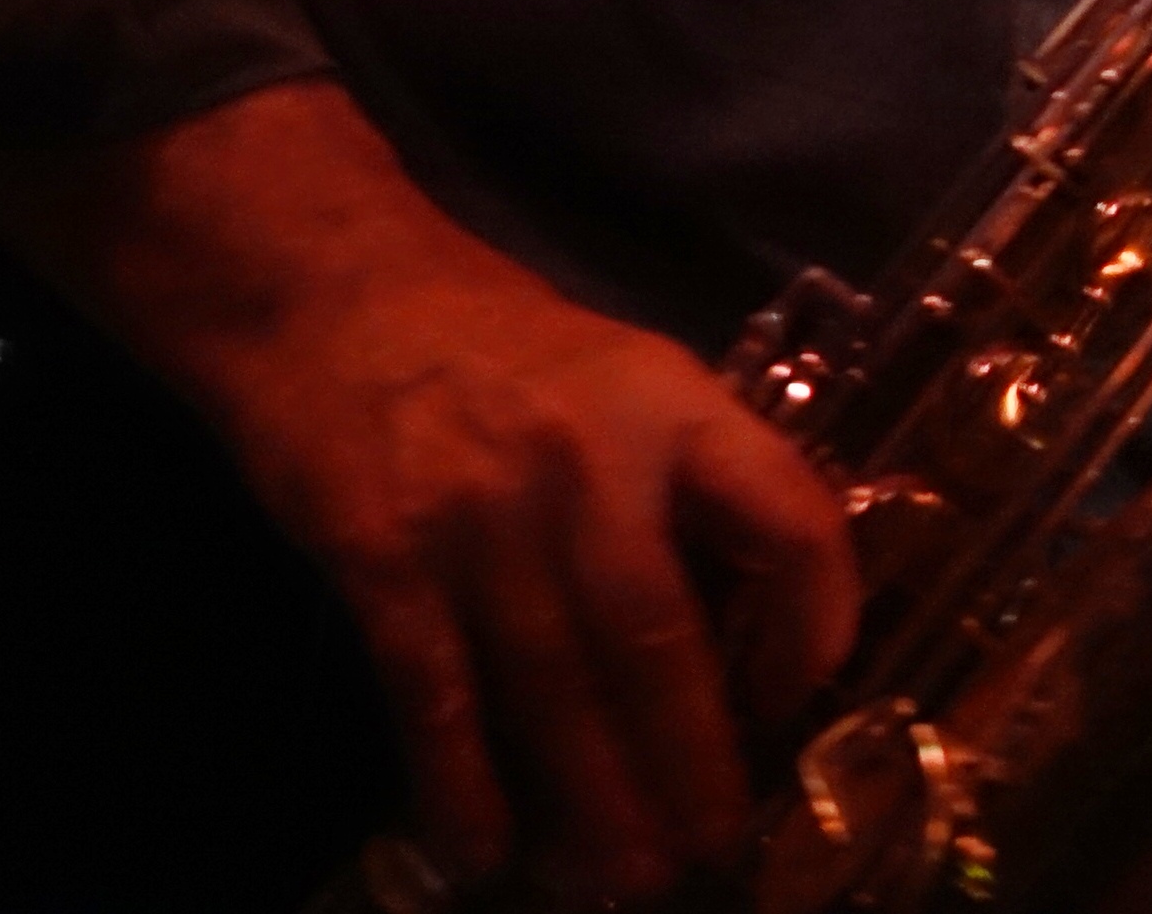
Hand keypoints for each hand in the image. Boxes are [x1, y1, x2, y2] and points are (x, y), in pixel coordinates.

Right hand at [0, 87, 859, 904]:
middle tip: (713, 849)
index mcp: (674, 408)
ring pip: (551, 685)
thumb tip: (754, 623)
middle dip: (690, 761)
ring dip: (592, 796)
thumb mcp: (634, 378)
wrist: (335, 296)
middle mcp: (587, 465)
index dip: (815, 619)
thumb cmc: (505, 349)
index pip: (788, 518)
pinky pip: (435, 693)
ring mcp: (480, 517)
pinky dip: (461, 781)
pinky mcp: (384, 558)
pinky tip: (482, 854)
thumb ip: (695, 480)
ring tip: (627, 875)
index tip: (798, 697)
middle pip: (657, 638)